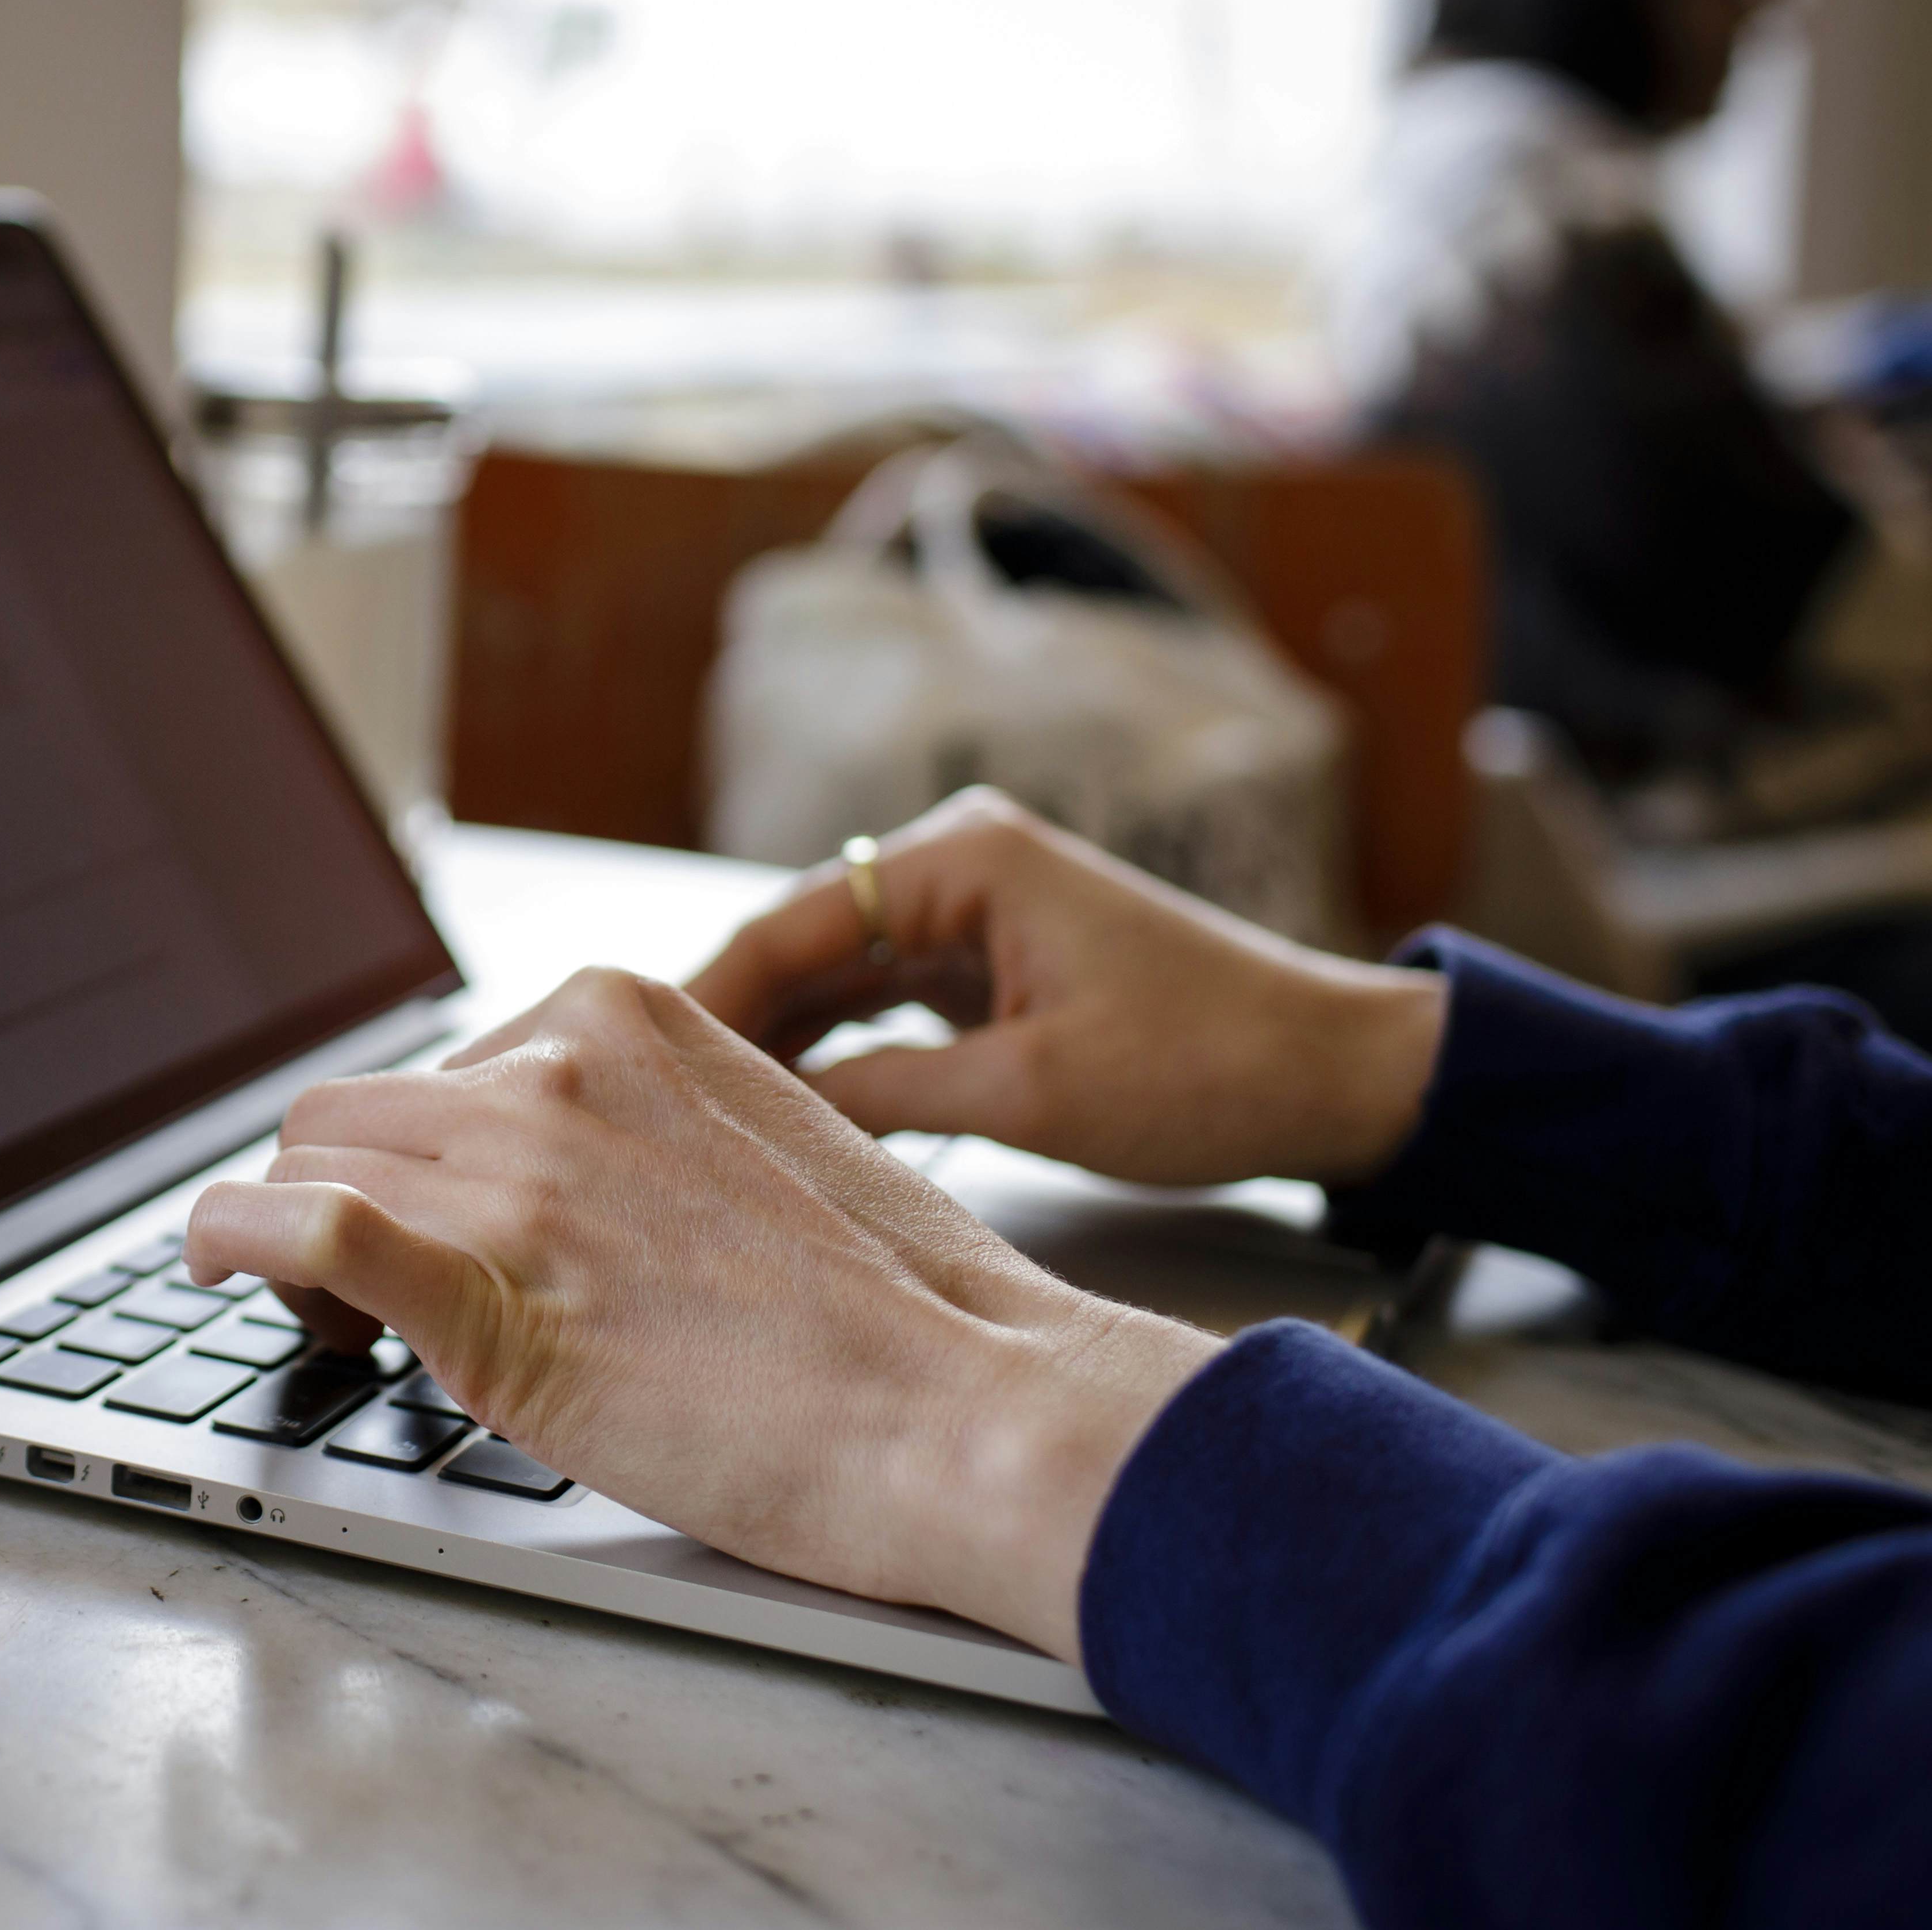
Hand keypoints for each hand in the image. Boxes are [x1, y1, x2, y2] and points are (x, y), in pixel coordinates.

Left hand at [184, 968, 1218, 1662]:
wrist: (973, 1409)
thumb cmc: (904, 1312)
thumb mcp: (761, 1144)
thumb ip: (645, 1132)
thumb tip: (565, 1176)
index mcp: (625, 1017)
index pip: (442, 1063)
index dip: (418, 1155)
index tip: (434, 1217)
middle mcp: (555, 1072)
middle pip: (351, 1111)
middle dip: (339, 1192)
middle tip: (366, 1291)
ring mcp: (516, 1176)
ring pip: (305, 1164)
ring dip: (290, 1241)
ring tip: (338, 1326)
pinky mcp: (486, 1296)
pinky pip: (296, 1228)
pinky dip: (229, 1244)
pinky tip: (222, 1275)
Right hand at [686, 788, 1447, 1191]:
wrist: (1335, 1073)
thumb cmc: (1209, 1066)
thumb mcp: (1032, 1091)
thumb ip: (889, 1092)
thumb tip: (771, 1113)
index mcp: (968, 858)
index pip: (795, 920)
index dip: (709, 990)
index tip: (637, 1050)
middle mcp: (962, 863)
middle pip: (805, 939)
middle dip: (729, 1015)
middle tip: (646, 1091)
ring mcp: (979, 910)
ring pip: (838, 972)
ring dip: (777, 1037)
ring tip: (695, 1107)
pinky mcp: (996, 960)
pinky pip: (885, 998)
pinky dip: (838, 1048)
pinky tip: (783, 1103)